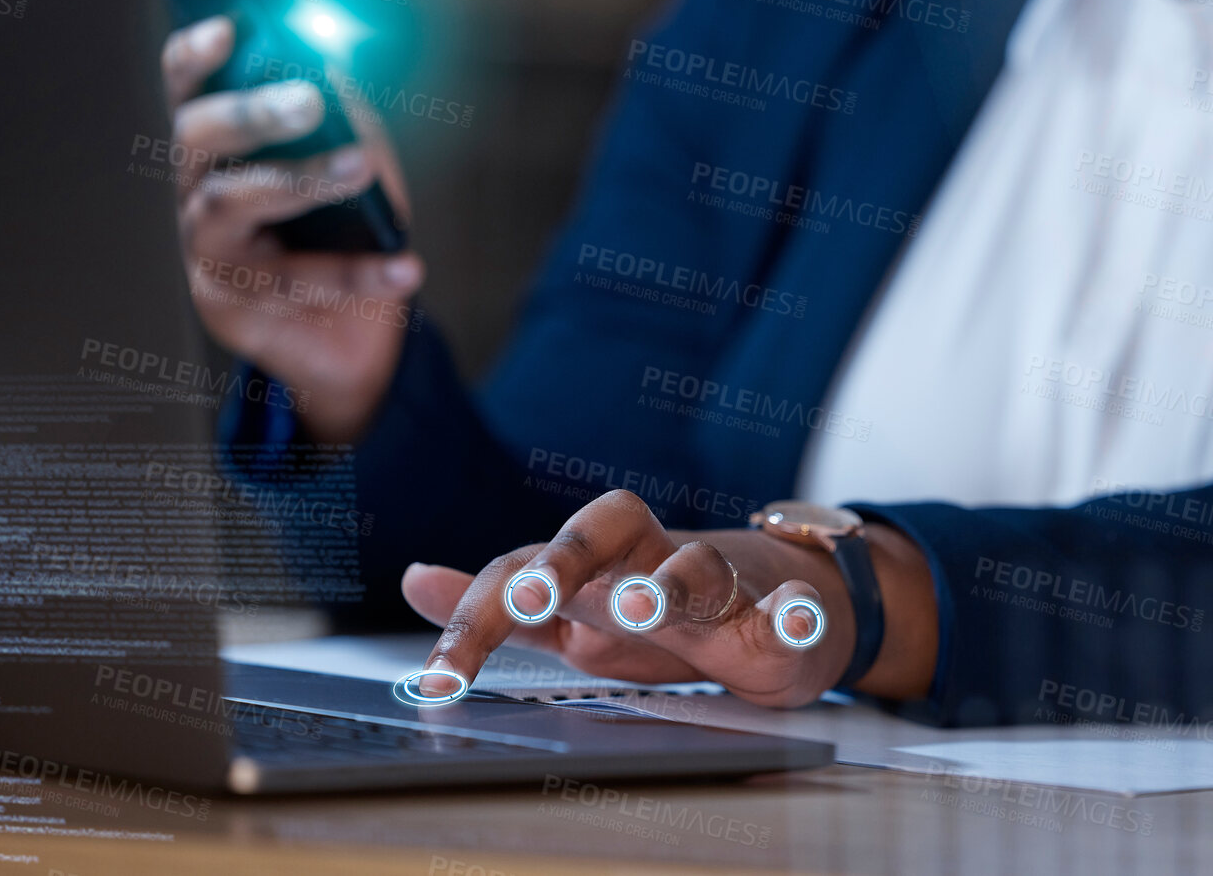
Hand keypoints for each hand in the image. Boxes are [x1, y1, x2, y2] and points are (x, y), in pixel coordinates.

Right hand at [163, 16, 420, 442]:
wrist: (348, 338)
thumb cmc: (343, 234)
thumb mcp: (354, 165)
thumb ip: (346, 119)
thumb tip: (341, 65)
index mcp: (220, 147)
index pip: (189, 89)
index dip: (197, 56)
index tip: (230, 29)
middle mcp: (197, 189)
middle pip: (198, 137)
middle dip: (250, 112)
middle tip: (308, 101)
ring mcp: (205, 248)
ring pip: (233, 202)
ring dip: (301, 179)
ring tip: (361, 166)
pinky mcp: (227, 304)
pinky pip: (291, 281)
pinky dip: (358, 271)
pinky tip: (406, 265)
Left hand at [400, 489, 938, 707]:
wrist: (773, 597)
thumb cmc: (659, 609)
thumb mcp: (572, 613)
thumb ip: (500, 600)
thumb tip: (415, 578)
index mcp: (592, 566)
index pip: (522, 570)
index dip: (475, 617)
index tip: (440, 680)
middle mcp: (649, 559)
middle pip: (603, 533)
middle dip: (565, 560)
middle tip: (532, 595)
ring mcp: (718, 582)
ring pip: (695, 563)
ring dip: (668, 581)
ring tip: (644, 606)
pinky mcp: (780, 617)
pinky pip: (792, 608)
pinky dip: (795, 613)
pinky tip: (796, 621)